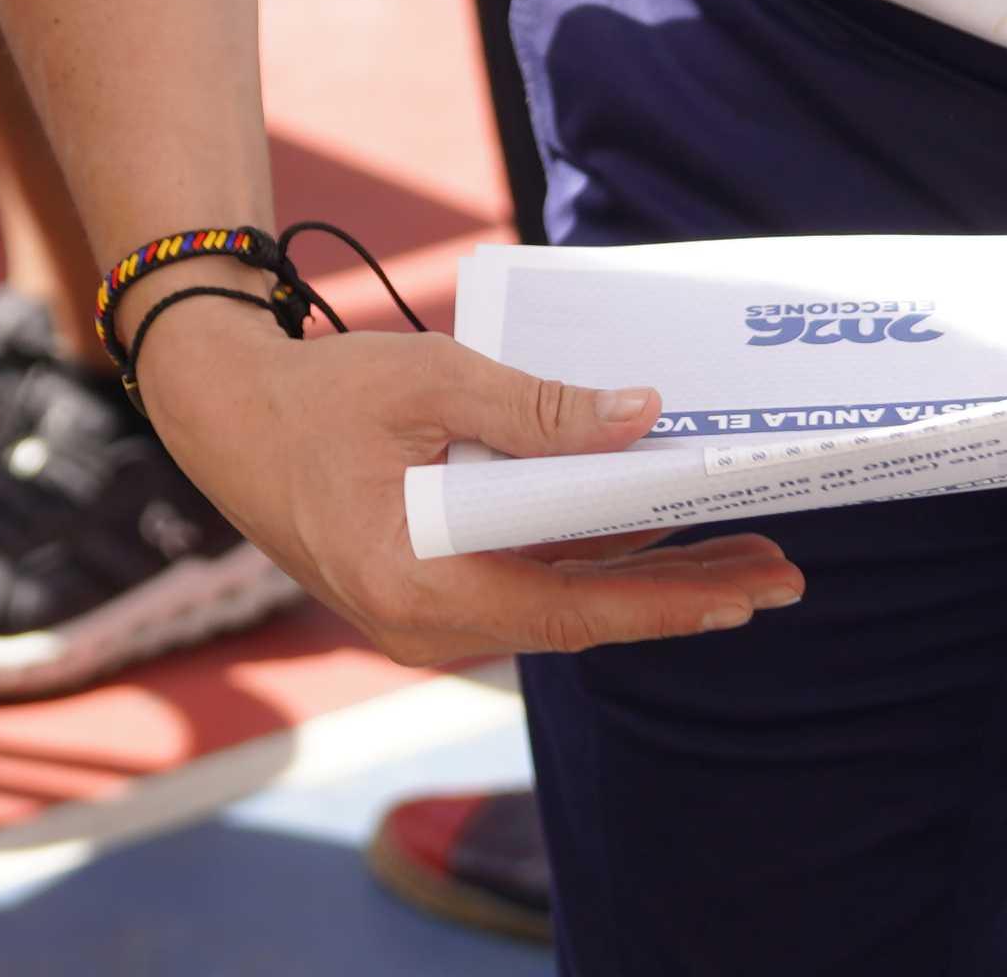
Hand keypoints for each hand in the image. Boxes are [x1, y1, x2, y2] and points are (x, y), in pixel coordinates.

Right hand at [130, 297, 806, 666]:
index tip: (748, 592)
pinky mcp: (427, 598)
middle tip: (782, 573)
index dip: (668, 601)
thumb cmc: (318, 397)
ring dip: (648, 580)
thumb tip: (645, 416)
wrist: (223, 417)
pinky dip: (594, 564)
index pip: (572, 610)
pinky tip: (655, 538)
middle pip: (581, 618)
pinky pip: (528, 588)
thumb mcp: (430, 380)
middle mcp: (426, 626)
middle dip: (685, 595)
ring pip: (561, 605)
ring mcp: (425, 619)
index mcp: (421, 586)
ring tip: (742, 556)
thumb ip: (536, 408)